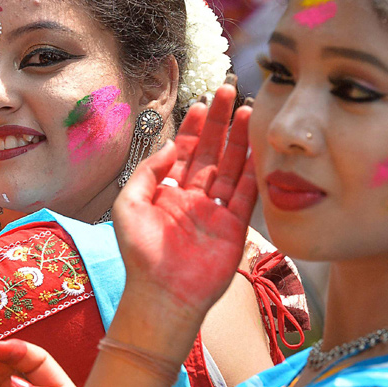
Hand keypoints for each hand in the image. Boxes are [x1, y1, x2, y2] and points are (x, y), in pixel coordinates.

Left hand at [112, 84, 255, 330]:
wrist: (162, 295)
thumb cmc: (140, 254)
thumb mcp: (129, 205)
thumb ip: (147, 172)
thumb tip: (167, 145)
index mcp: (167, 191)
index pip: (183, 151)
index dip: (192, 127)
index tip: (201, 103)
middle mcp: (193, 197)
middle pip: (210, 152)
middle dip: (219, 122)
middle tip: (227, 91)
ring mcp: (215, 212)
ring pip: (230, 168)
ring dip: (239, 141)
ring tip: (247, 111)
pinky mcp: (234, 228)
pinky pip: (246, 195)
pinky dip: (253, 172)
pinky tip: (258, 148)